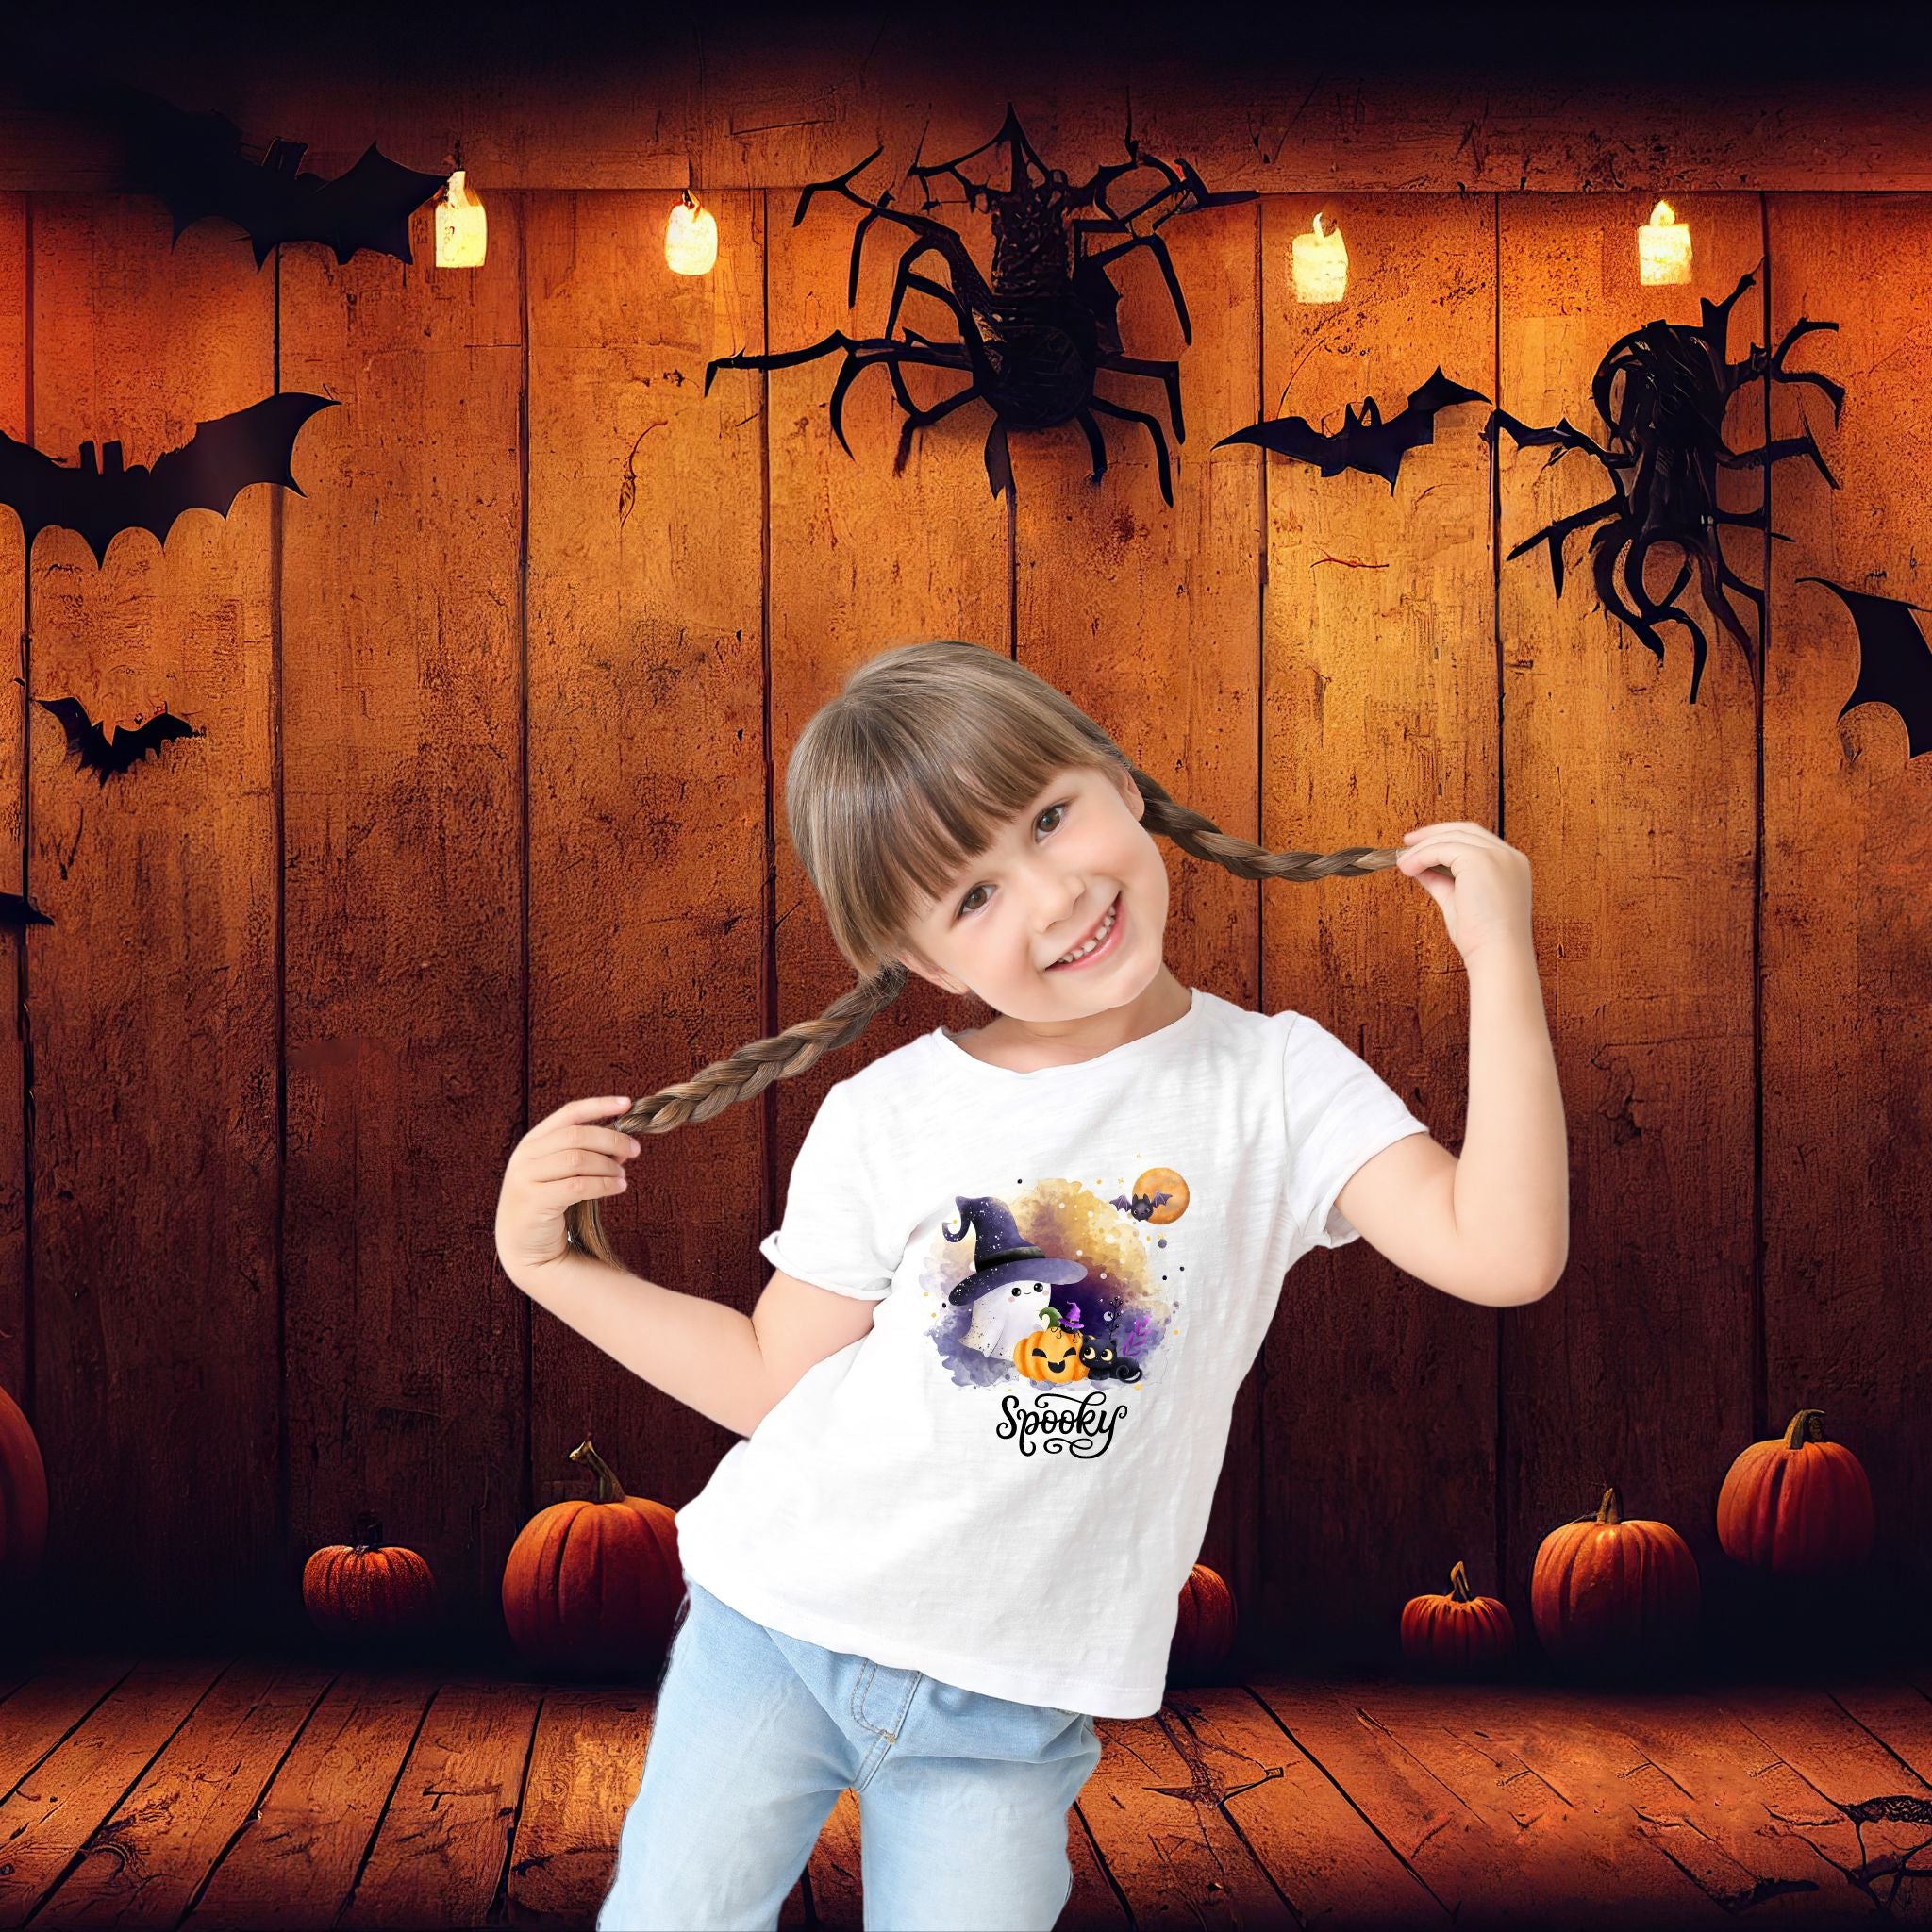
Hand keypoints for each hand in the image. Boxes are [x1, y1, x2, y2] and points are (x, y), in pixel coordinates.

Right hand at [495, 1094, 640, 1278]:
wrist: (522, 1245)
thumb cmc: (549, 1204)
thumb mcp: (562, 1173)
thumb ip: (586, 1155)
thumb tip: (623, 1145)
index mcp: (533, 1142)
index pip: (569, 1113)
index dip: (599, 1105)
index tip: (627, 1104)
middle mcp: (526, 1156)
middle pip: (577, 1136)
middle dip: (611, 1140)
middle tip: (635, 1150)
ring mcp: (526, 1178)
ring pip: (578, 1160)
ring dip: (608, 1166)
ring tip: (623, 1176)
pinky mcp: (534, 1202)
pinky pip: (578, 1186)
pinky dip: (603, 1185)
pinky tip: (617, 1188)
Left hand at [1393, 820, 1532, 962]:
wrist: (1497, 953)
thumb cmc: (1482, 937)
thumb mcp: (1458, 901)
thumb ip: (1442, 881)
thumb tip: (1420, 868)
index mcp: (1512, 865)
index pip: (1476, 839)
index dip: (1447, 838)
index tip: (1422, 845)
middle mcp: (1509, 856)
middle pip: (1465, 830)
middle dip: (1433, 834)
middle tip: (1407, 843)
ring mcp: (1497, 855)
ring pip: (1452, 838)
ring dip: (1422, 848)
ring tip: (1403, 863)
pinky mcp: (1480, 859)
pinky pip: (1443, 848)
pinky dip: (1422, 856)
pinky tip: (1409, 868)